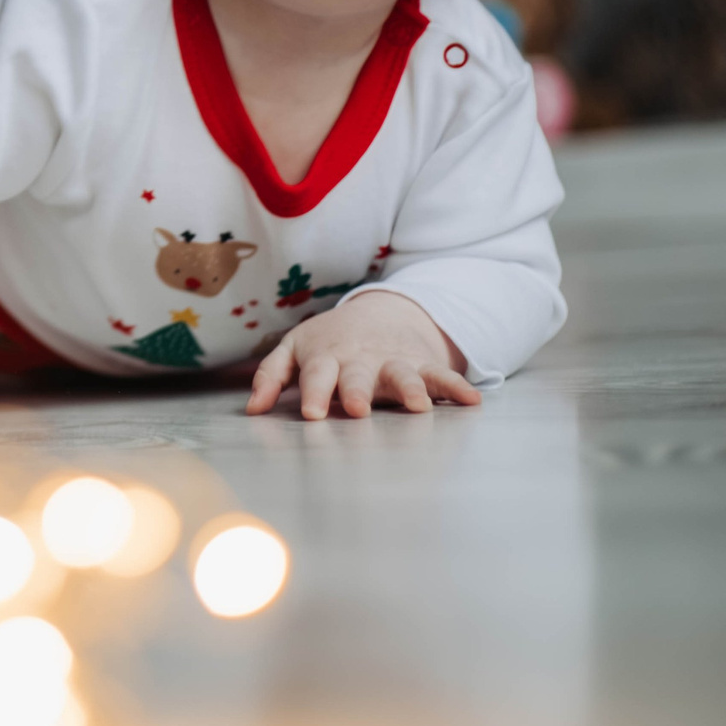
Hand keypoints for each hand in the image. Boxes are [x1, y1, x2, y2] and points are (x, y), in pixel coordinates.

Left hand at [246, 289, 482, 420]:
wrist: (379, 311)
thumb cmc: (329, 340)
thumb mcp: (294, 349)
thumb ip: (271, 376)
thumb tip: (252, 409)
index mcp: (326, 358)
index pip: (316, 376)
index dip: (313, 393)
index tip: (310, 414)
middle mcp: (361, 360)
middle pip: (357, 376)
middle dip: (356, 391)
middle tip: (356, 409)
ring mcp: (393, 361)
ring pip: (402, 375)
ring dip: (410, 389)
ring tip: (419, 407)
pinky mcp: (421, 364)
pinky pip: (441, 375)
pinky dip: (457, 387)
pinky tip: (472, 401)